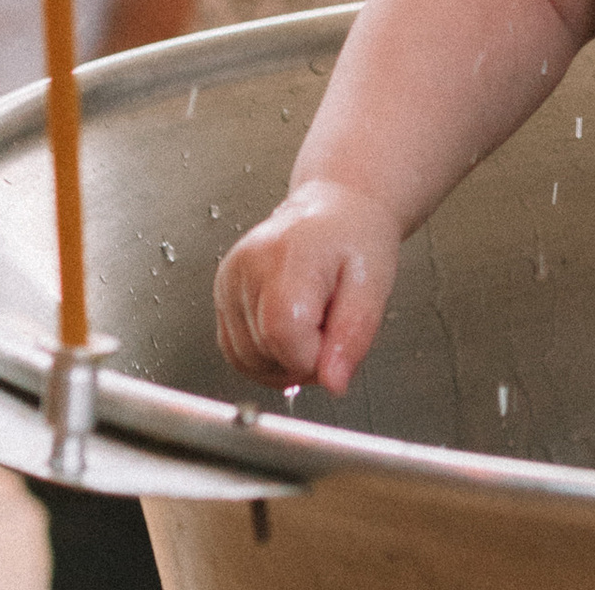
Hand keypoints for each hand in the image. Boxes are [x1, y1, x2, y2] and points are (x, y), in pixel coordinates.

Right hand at [214, 180, 403, 393]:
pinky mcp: (222, 291)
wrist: (336, 211)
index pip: (283, 338)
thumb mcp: (373, 284)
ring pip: (244, 360)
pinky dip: (263, 355)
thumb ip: (353, 336)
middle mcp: (247, 266)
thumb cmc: (356, 239)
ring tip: (310, 323)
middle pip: (262, 354)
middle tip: (327, 325)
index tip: (335, 337)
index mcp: (286, 257)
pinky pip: (235, 351)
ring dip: (281, 361)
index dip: (314, 357)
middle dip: (301, 359)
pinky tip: (289, 329)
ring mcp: (229, 279)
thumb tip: (333, 382)